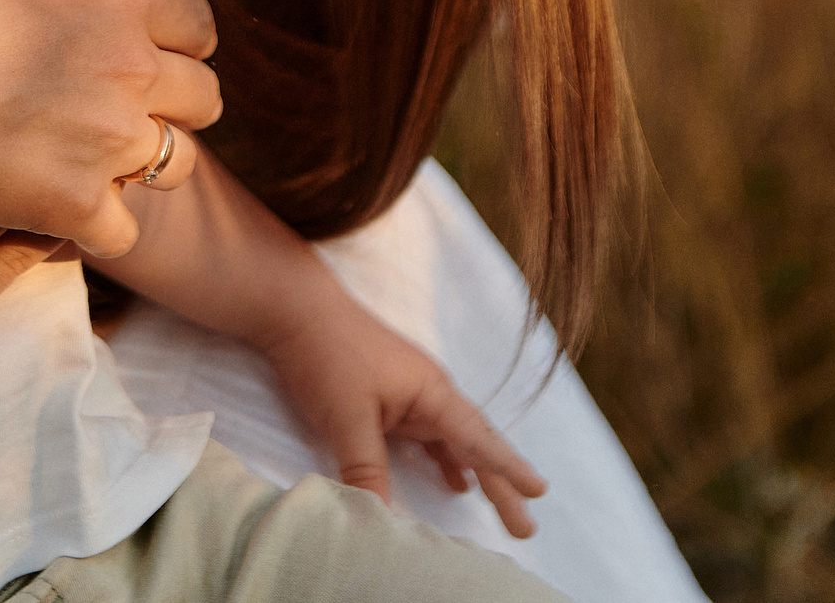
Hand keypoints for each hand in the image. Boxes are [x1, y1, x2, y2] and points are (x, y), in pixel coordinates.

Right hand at [0, 0, 217, 257]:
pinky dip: (98, 225)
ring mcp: (110, 139)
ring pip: (177, 166)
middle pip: (204, 98)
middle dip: (176, 104)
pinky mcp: (77, 203)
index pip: (197, 25)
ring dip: (145, 164)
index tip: (155, 53)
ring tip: (104, 164)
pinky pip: (123, 230)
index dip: (179, 41)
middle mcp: (132, 67)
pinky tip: (67, 213)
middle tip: (132, 112)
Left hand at [259, 283, 546, 535]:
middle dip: (503, 482)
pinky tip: (453, 482)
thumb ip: (366, 470)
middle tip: (526, 527)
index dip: (508, 468)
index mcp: (431, 392)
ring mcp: (410, 393)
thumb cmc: (327, 354)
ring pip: (453, 441)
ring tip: (501, 506)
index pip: (479, 438)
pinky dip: (445, 459)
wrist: (294, 307)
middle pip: (475, 442)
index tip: (540, 491)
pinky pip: (428, 436)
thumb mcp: (347, 418)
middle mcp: (429, 392)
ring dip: (478, 473)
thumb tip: (379, 520)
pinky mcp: (388, 395)